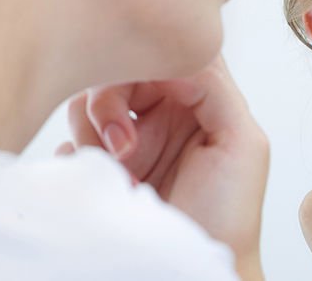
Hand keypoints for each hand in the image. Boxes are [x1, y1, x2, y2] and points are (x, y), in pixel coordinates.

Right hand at [59, 56, 268, 280]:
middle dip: (107, 99)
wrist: (196, 273)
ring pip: (85, 101)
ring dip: (91, 128)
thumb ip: (216, 87)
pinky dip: (74, 155)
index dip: (144, 63)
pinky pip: (69, 143)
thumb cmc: (229, 214)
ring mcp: (125, 140)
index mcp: (195, 100)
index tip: (141, 96)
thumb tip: (178, 54)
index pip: (162, 54)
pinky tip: (100, 180)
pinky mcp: (99, 168)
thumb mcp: (242, 141)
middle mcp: (158, 113)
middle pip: (116, 71)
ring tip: (117, 169)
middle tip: (121, 144)